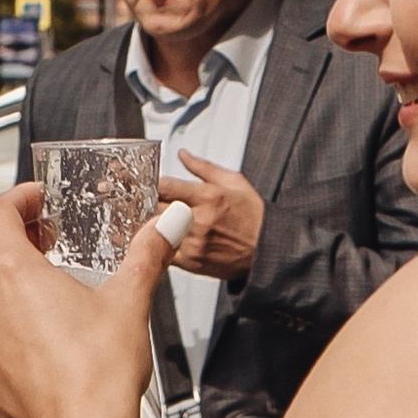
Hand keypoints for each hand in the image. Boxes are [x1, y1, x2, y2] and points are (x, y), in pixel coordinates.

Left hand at [0, 184, 172, 417]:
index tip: (35, 202)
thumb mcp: (129, 301)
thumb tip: (170, 223)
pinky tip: (26, 346)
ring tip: (32, 299)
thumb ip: (148, 253)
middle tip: (39, 247)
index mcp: (12, 274)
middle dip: (4, 244)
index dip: (17, 200)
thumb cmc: (101, 374)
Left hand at [159, 155, 264, 281]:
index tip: (153, 183)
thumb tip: (182, 155)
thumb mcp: (233, 181)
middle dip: (150, 203)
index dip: (154, 183)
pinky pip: (164, 251)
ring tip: (162, 219)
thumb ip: (202, 167)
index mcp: (208, 196)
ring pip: (156, 230)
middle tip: (152, 201)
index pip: (164, 186)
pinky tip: (169, 237)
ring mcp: (193, 243)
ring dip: (154, 224)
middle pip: (155, 208)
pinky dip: (162, 243)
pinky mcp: (191, 262)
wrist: (267, 248)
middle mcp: (199, 220)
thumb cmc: (253, 215)